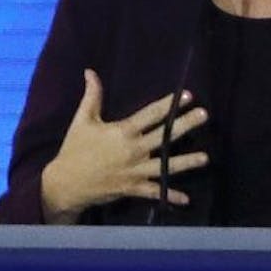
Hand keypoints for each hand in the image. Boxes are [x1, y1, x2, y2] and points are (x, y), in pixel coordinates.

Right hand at [41, 69, 208, 222]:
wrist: (65, 183)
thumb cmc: (75, 149)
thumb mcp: (82, 120)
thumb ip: (92, 96)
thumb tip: (90, 71)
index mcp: (122, 132)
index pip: (150, 114)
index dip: (169, 104)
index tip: (187, 95)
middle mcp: (133, 150)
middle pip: (164, 136)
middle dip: (185, 125)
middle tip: (205, 115)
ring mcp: (134, 171)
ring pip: (165, 166)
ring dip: (186, 162)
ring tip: (205, 158)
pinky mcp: (132, 188)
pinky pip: (154, 192)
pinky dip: (169, 196)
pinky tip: (186, 199)